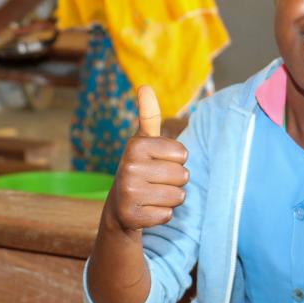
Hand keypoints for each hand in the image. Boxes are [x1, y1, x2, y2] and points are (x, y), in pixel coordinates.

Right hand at [109, 85, 188, 231]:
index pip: (183, 154)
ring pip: (178, 197)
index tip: (159, 162)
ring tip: (153, 195)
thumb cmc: (141, 168)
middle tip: (156, 181)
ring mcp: (128, 193)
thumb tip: (145, 86)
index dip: (176, 160)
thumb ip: (149, 115)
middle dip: (175, 181)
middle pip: (183, 176)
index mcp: (135, 145)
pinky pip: (167, 215)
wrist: (120, 206)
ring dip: (170, 198)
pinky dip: (162, 214)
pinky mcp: (132, 217)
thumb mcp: (144, 141)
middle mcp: (129, 168)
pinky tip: (147, 209)